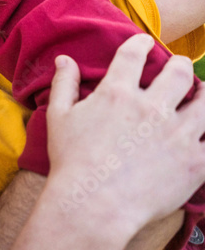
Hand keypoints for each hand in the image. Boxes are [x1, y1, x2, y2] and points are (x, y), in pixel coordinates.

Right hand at [46, 35, 204, 236]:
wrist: (94, 206)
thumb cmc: (71, 163)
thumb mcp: (58, 118)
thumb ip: (64, 85)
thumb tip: (64, 59)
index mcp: (117, 94)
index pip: (134, 53)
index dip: (140, 42)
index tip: (143, 43)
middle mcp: (151, 109)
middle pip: (179, 72)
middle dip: (179, 66)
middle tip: (176, 69)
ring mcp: (177, 135)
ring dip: (203, 95)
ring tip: (198, 97)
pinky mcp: (195, 162)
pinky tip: (200, 135)